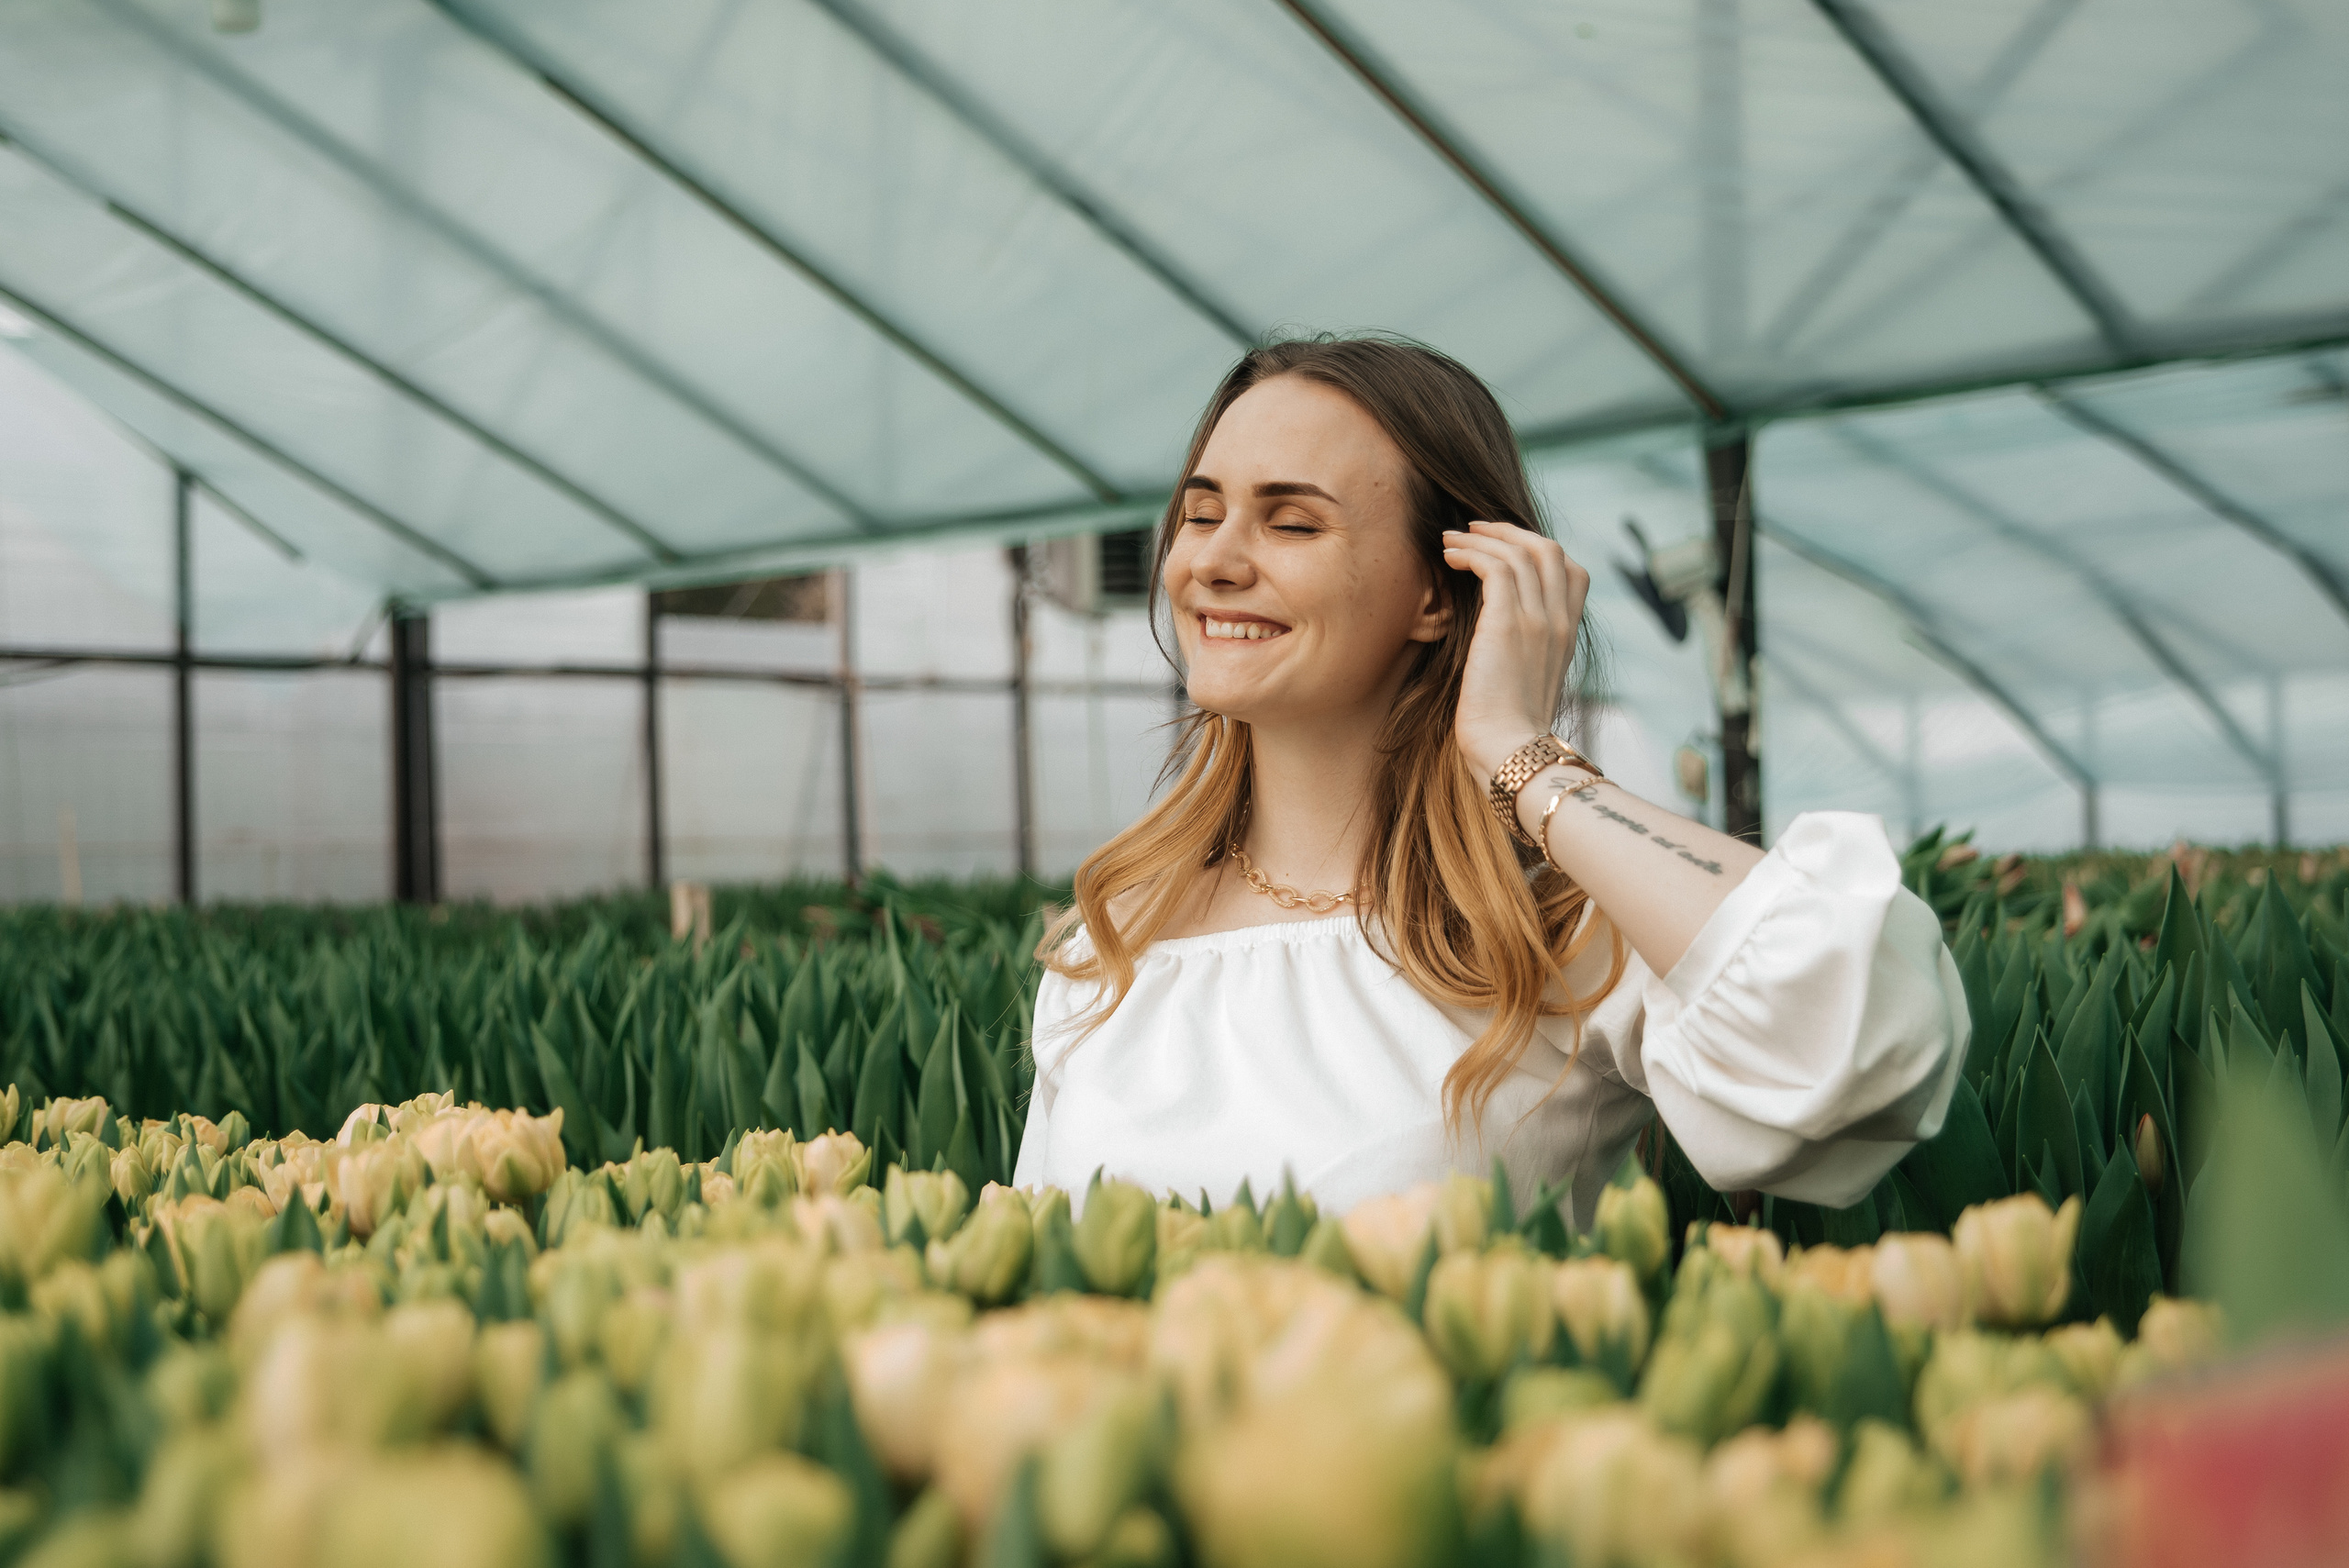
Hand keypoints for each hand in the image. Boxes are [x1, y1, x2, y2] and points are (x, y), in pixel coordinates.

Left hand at [1439, 521, 1589, 786]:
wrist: (1511, 753)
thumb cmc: (1509, 731)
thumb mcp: (1526, 684)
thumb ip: (1523, 654)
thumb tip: (1497, 642)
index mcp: (1567, 635)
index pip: (1571, 570)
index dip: (1536, 549)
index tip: (1501, 549)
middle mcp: (1559, 621)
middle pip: (1547, 549)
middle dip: (1507, 531)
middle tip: (1472, 529)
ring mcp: (1538, 620)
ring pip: (1519, 550)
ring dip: (1480, 537)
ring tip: (1450, 539)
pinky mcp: (1508, 624)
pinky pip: (1494, 565)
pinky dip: (1470, 552)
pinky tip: (1449, 558)